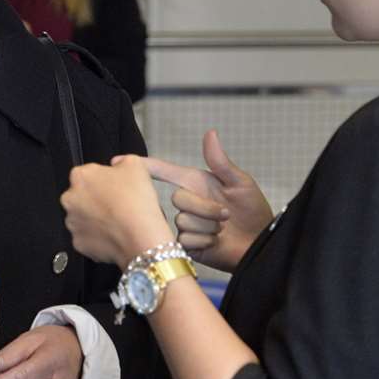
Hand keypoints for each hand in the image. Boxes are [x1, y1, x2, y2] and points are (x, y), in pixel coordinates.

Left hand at [60, 154, 173, 267]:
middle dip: (97, 199)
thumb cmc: (135, 199)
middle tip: (118, 205)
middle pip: (82, 196)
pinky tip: (114, 235)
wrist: (139, 236)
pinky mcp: (78, 243)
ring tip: (117, 222)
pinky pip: (87, 238)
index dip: (106, 180)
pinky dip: (98, 237)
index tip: (118, 188)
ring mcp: (72, 223)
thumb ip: (122, 160)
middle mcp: (69, 199)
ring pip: (83, 218)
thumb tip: (116, 164)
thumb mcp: (135, 164)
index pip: (89, 173)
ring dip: (96, 218)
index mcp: (80, 176)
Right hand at [145, 130, 271, 270]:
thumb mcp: (240, 183)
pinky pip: (187, 239)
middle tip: (225, 215)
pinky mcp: (186, 244)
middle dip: (205, 208)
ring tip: (222, 230)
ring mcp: (185, 224)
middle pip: (177, 198)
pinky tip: (216, 244)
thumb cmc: (253, 211)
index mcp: (195, 183)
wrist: (260, 245)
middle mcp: (187, 202)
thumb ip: (220, 161)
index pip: (164, 171)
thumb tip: (210, 133)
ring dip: (208, 227)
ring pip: (183, 221)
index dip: (144, 166)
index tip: (118, 162)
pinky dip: (205, 242)